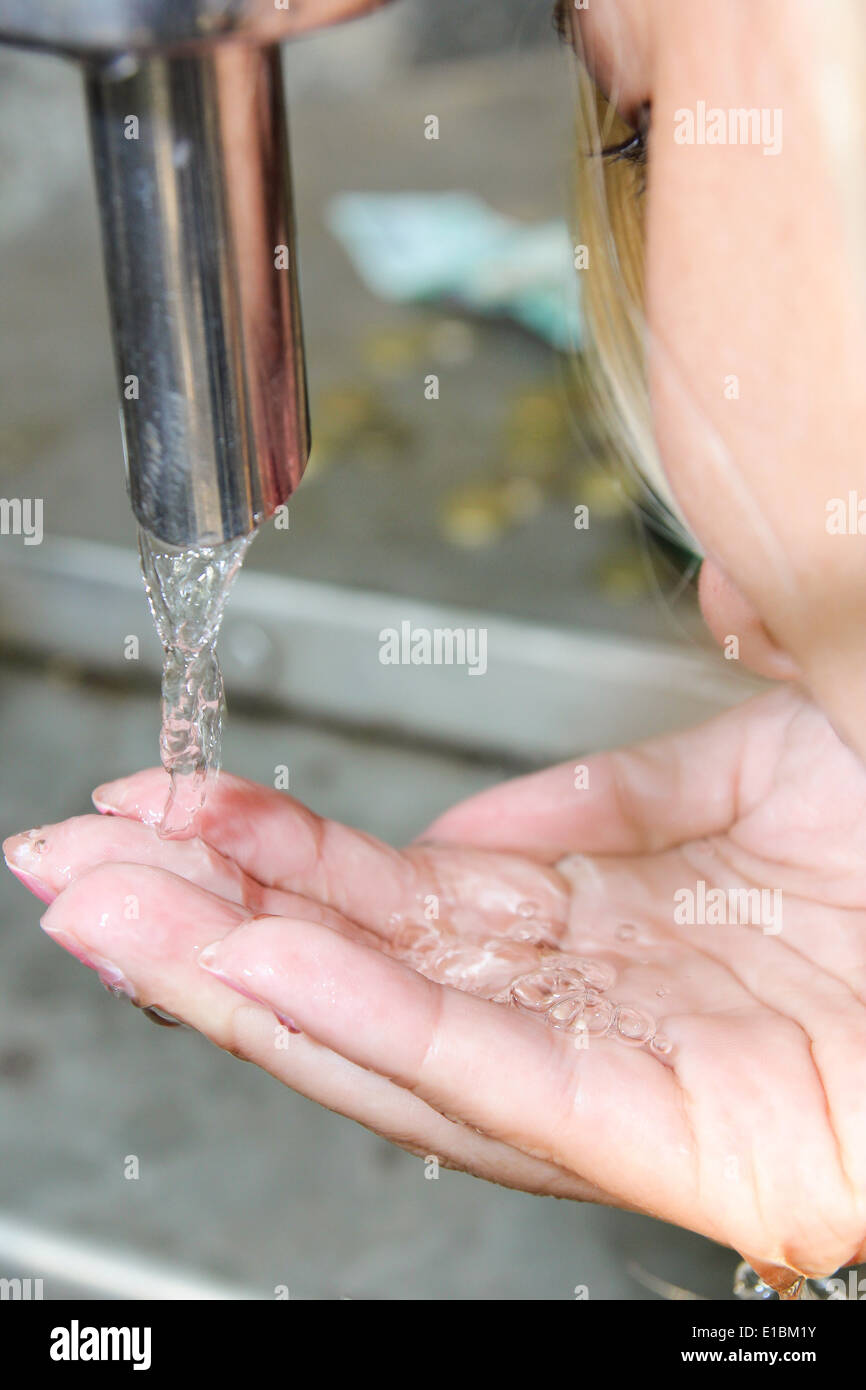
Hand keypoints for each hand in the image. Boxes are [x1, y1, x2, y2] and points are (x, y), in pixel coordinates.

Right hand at [6, 686, 865, 1286]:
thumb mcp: (758, 765)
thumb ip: (619, 793)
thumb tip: (475, 832)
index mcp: (616, 925)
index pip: (409, 899)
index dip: (283, 855)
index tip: (173, 806)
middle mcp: (601, 1008)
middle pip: (372, 976)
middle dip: (210, 920)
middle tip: (72, 864)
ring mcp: (633, 1078)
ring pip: (400, 1041)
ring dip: (244, 977)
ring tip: (111, 916)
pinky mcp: (681, 1144)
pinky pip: (503, 1089)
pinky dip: (371, 1032)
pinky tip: (262, 975)